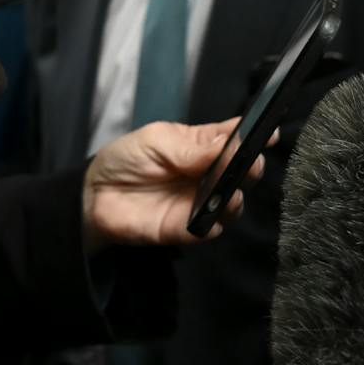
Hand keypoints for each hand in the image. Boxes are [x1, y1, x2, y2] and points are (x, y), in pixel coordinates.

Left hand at [81, 118, 268, 250]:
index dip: (256, 135)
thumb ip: (191, 147)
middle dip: (251, 166)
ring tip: (226, 190)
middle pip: (244, 172)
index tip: (268, 134)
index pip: (236, 139)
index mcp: (204, 146)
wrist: (95, 195)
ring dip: (235, 197)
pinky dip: (212, 224)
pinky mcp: (188, 229)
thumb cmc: (126, 159)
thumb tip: (228, 145)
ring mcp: (201, 203)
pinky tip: (206, 217)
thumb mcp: (156, 141)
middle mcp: (210, 175)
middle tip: (246, 162)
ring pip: (234, 203)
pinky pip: (210, 230)